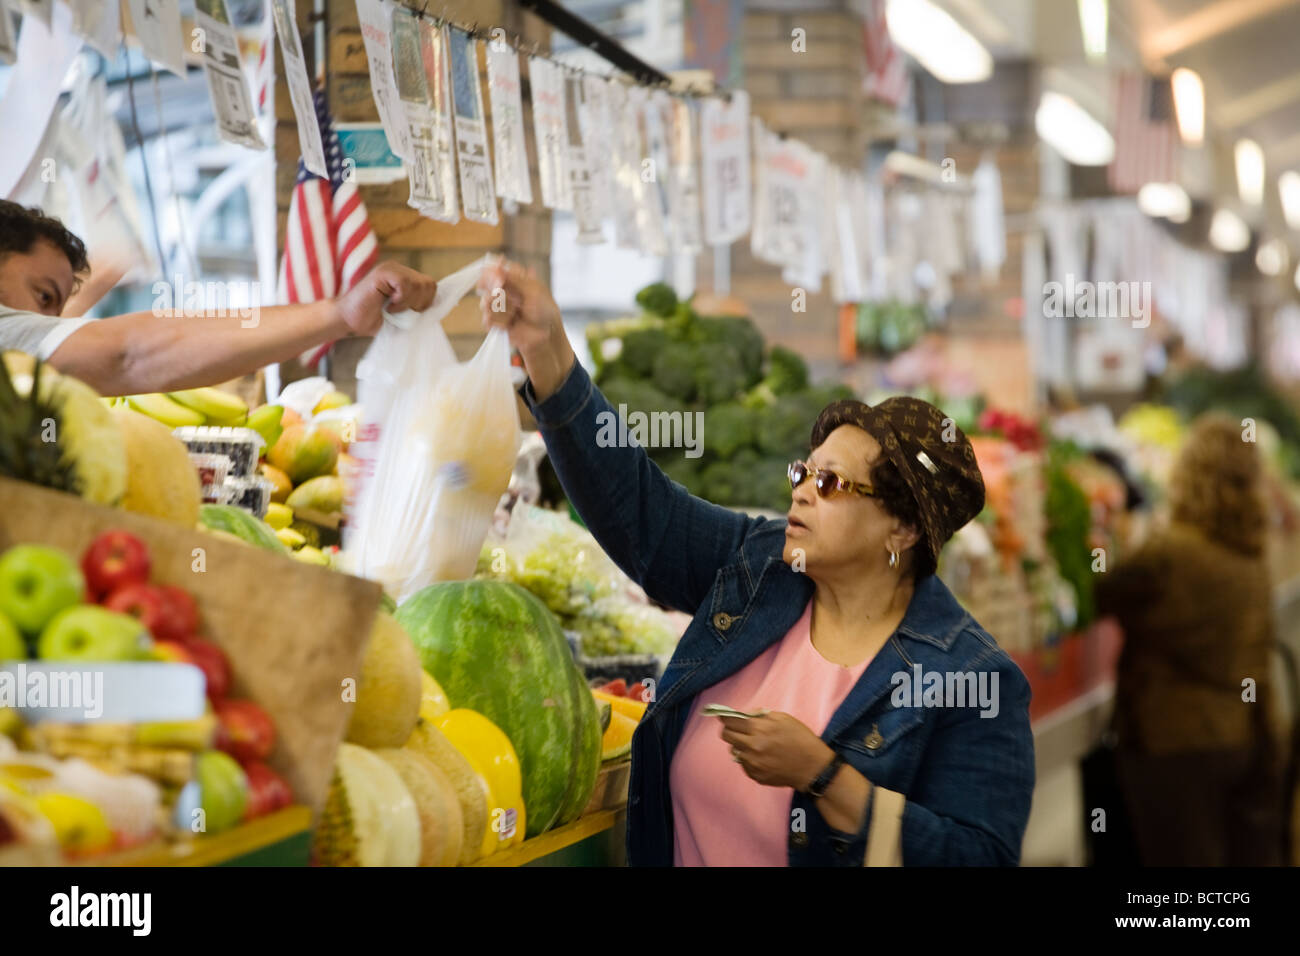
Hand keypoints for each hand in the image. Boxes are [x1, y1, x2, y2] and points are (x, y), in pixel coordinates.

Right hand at [335, 261, 436, 335]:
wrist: (348, 321)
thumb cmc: (374, 321)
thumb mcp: (404, 316)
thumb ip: (420, 308)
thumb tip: (443, 306)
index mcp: (407, 279)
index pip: (432, 286)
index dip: (427, 303)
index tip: (413, 313)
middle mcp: (400, 270)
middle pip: (429, 285)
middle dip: (419, 304)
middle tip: (400, 312)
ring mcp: (391, 269)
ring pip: (419, 284)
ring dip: (408, 303)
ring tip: (392, 308)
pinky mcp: (383, 272)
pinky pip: (405, 284)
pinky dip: (400, 300)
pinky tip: (387, 305)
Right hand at [478, 259, 573, 399]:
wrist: (546, 335)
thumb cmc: (545, 310)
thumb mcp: (533, 290)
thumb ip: (514, 278)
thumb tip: (497, 265)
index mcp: (513, 279)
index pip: (494, 270)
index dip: (492, 275)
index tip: (499, 283)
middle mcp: (504, 290)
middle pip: (486, 286)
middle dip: (497, 296)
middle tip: (513, 303)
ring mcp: (499, 306)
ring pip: (485, 304)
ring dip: (501, 311)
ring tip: (515, 316)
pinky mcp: (497, 321)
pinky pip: (486, 320)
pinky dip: (497, 323)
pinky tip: (509, 325)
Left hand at [720, 712, 834, 789]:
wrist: (812, 767)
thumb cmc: (800, 739)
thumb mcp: (783, 718)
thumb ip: (760, 715)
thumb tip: (744, 715)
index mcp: (759, 729)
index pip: (730, 721)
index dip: (726, 718)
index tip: (724, 717)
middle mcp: (752, 747)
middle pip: (726, 736)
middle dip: (730, 730)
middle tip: (738, 729)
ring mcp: (753, 763)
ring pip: (734, 751)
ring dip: (741, 745)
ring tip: (756, 744)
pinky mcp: (756, 775)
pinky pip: (744, 764)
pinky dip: (749, 759)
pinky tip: (763, 756)